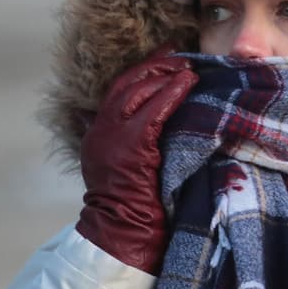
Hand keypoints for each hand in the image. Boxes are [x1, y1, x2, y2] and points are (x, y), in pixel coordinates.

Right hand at [75, 49, 197, 273]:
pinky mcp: (131, 146)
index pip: (119, 90)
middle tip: (180, 54)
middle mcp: (101, 131)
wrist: (124, 233)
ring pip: (138, 92)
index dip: (143, 70)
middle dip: (155, 65)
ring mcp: (113, 137)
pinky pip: (153, 111)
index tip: (166, 56)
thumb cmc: (134, 207)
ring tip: (188, 68)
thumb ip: (134, 142)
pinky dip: (171, 94)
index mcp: (99, 133)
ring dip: (165, 76)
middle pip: (127, 84)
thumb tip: (155, 122)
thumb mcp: (127, 168)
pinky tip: (187, 84)